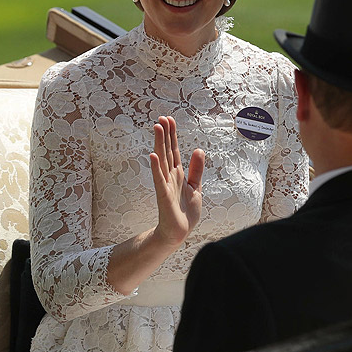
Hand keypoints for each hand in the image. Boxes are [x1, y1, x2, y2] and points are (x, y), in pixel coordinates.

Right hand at [149, 116, 203, 246]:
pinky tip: (153, 155)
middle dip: (165, 134)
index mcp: (178, 173)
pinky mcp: (163, 196)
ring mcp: (165, 185)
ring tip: (157, 128)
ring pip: (162, 160)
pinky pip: (159, 179)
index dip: (172, 135)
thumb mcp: (196, 187)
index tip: (169, 119)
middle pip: (167, 151)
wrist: (178, 233)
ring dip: (160, 144)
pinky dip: (156, 167)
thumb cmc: (185, 212)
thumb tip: (198, 149)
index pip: (174, 150)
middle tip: (162, 118)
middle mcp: (170, 176)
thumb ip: (196, 169)